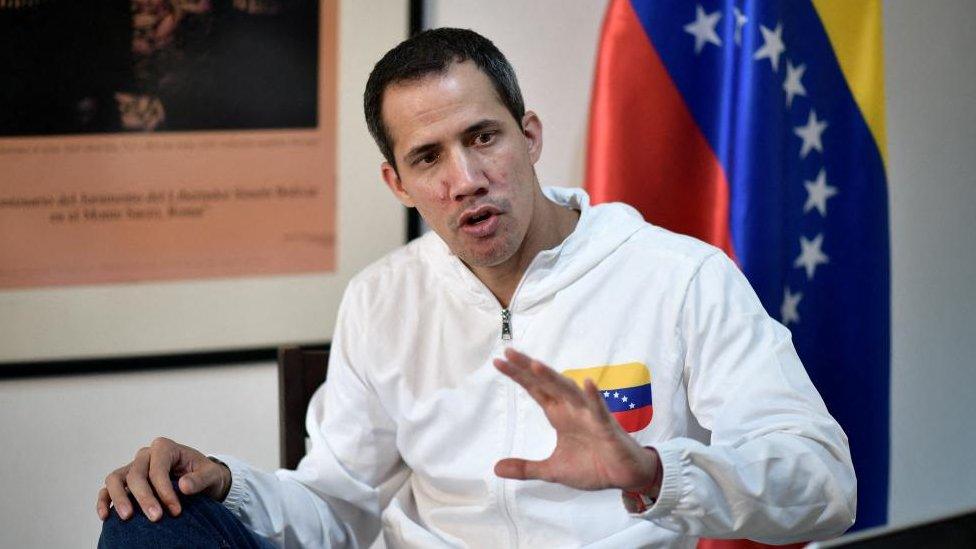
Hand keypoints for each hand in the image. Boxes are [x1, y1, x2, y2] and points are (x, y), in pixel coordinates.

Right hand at [96, 437, 230, 521]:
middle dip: (144, 497)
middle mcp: (145, 455)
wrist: (199, 479)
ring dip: (119, 498)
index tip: (175, 510)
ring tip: (127, 517)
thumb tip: (183, 486)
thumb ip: (200, 479)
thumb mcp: (211, 474)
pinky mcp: (125, 482)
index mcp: (165, 448)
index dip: (164, 490)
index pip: (158, 469)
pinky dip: (104, 501)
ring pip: (115, 478)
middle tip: (156, 518)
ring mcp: (133, 467)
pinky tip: (106, 516)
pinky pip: (107, 489)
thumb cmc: (204, 474)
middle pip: (136, 474)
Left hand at [493, 349, 661, 493]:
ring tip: (535, 364)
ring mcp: (590, 415)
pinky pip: (600, 411)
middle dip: (528, 368)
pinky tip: (587, 383)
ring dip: (553, 378)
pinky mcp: (607, 427)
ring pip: (569, 392)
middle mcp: (572, 409)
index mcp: (559, 414)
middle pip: (547, 384)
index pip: (535, 389)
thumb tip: (496, 468)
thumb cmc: (593, 466)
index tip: (498, 362)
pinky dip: (594, 397)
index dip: (518, 376)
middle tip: (509, 352)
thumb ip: (526, 467)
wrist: (624, 476)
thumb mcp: (553, 471)